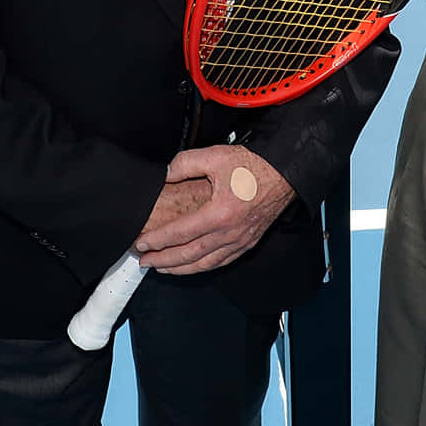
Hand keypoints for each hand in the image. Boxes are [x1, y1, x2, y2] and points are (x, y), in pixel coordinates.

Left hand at [134, 145, 295, 275]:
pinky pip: (221, 262)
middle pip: (188, 255)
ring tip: (163, 268)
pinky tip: (193, 266)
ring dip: (180, 269)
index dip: (157, 241)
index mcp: (219, 213)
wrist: (284, 174)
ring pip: (204, 264)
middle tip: (145, 261)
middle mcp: (229, 232)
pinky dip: (203, 268)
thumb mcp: (216, 156)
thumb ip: (185, 164)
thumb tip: (165, 174)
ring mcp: (239, 241)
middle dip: (163, 260)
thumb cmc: (254, 166)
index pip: (179, 233)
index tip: (141, 243)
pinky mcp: (247, 243)